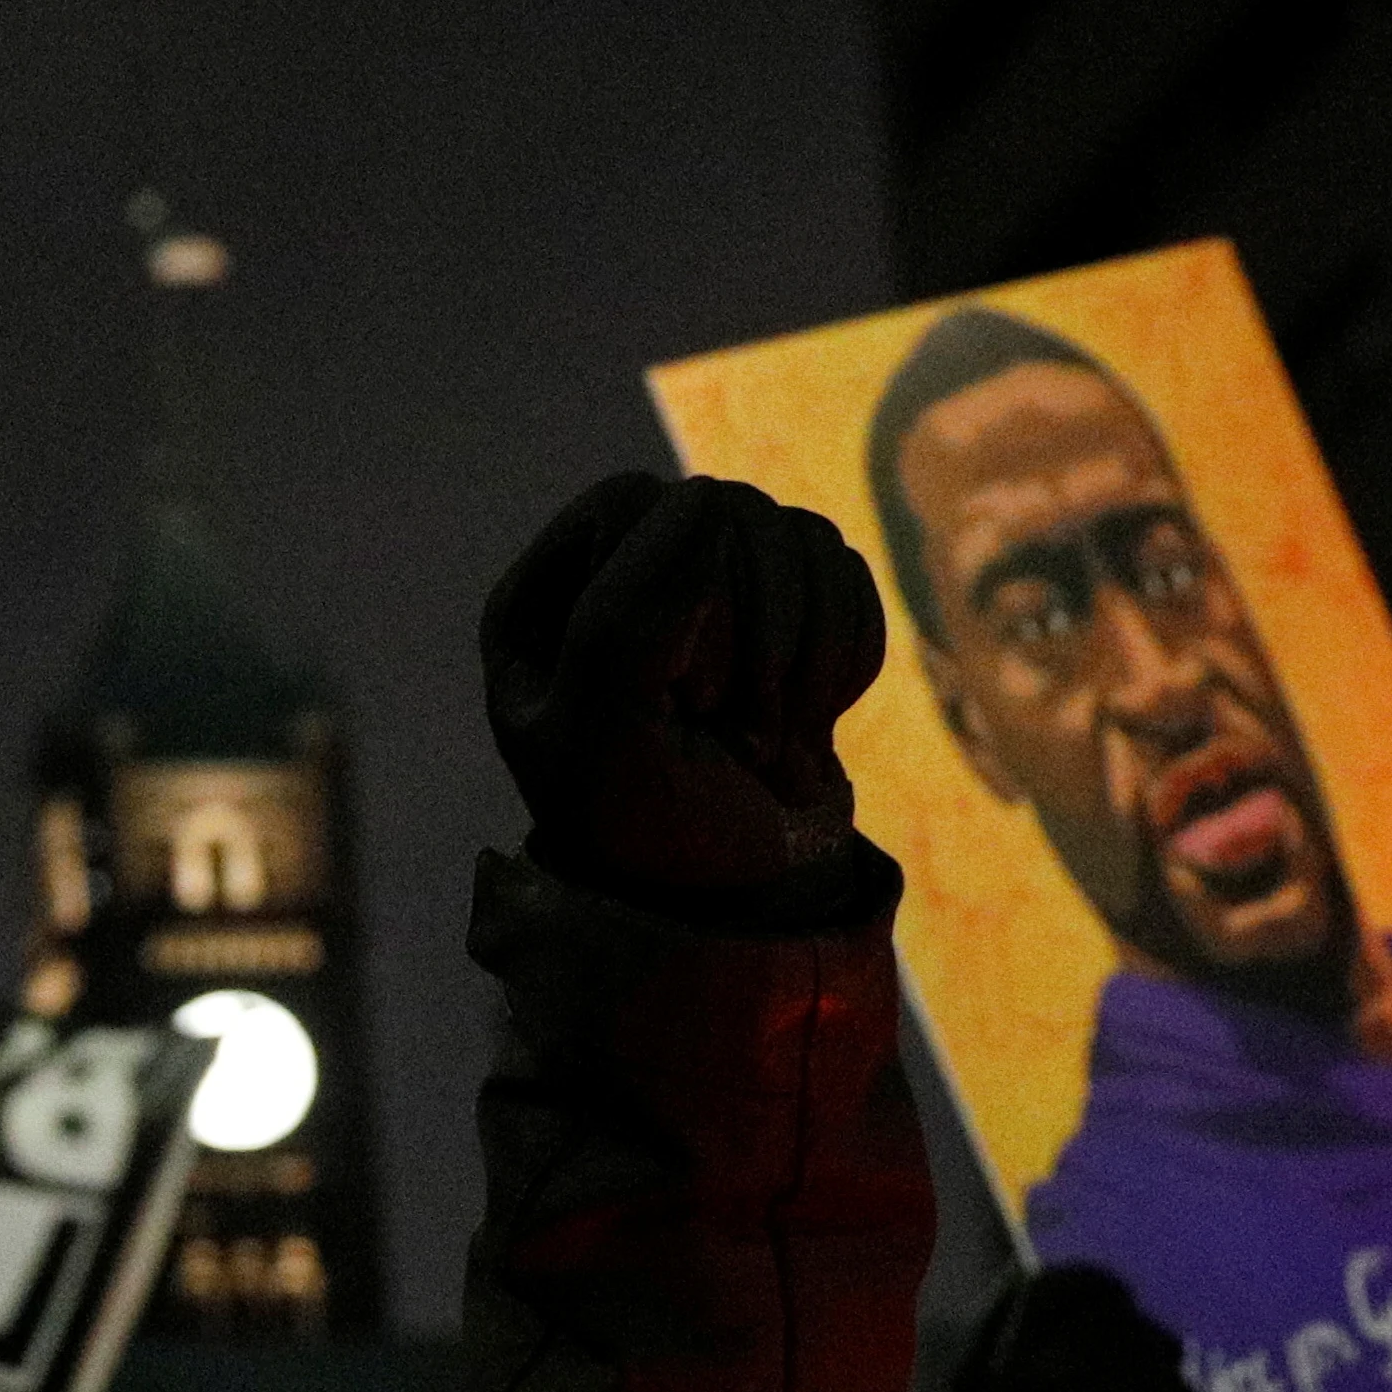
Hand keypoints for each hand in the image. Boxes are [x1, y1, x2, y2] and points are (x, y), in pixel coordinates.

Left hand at [478, 472, 881, 903]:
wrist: (742, 895)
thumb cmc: (650, 828)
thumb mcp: (610, 738)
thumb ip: (627, 619)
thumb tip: (705, 496)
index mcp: (545, 602)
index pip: (632, 504)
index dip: (680, 588)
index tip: (689, 693)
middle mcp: (622, 574)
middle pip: (726, 511)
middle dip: (754, 634)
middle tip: (736, 734)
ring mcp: (711, 582)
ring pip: (798, 534)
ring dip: (804, 656)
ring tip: (768, 740)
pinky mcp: (788, 605)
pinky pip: (846, 572)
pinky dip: (845, 656)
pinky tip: (810, 720)